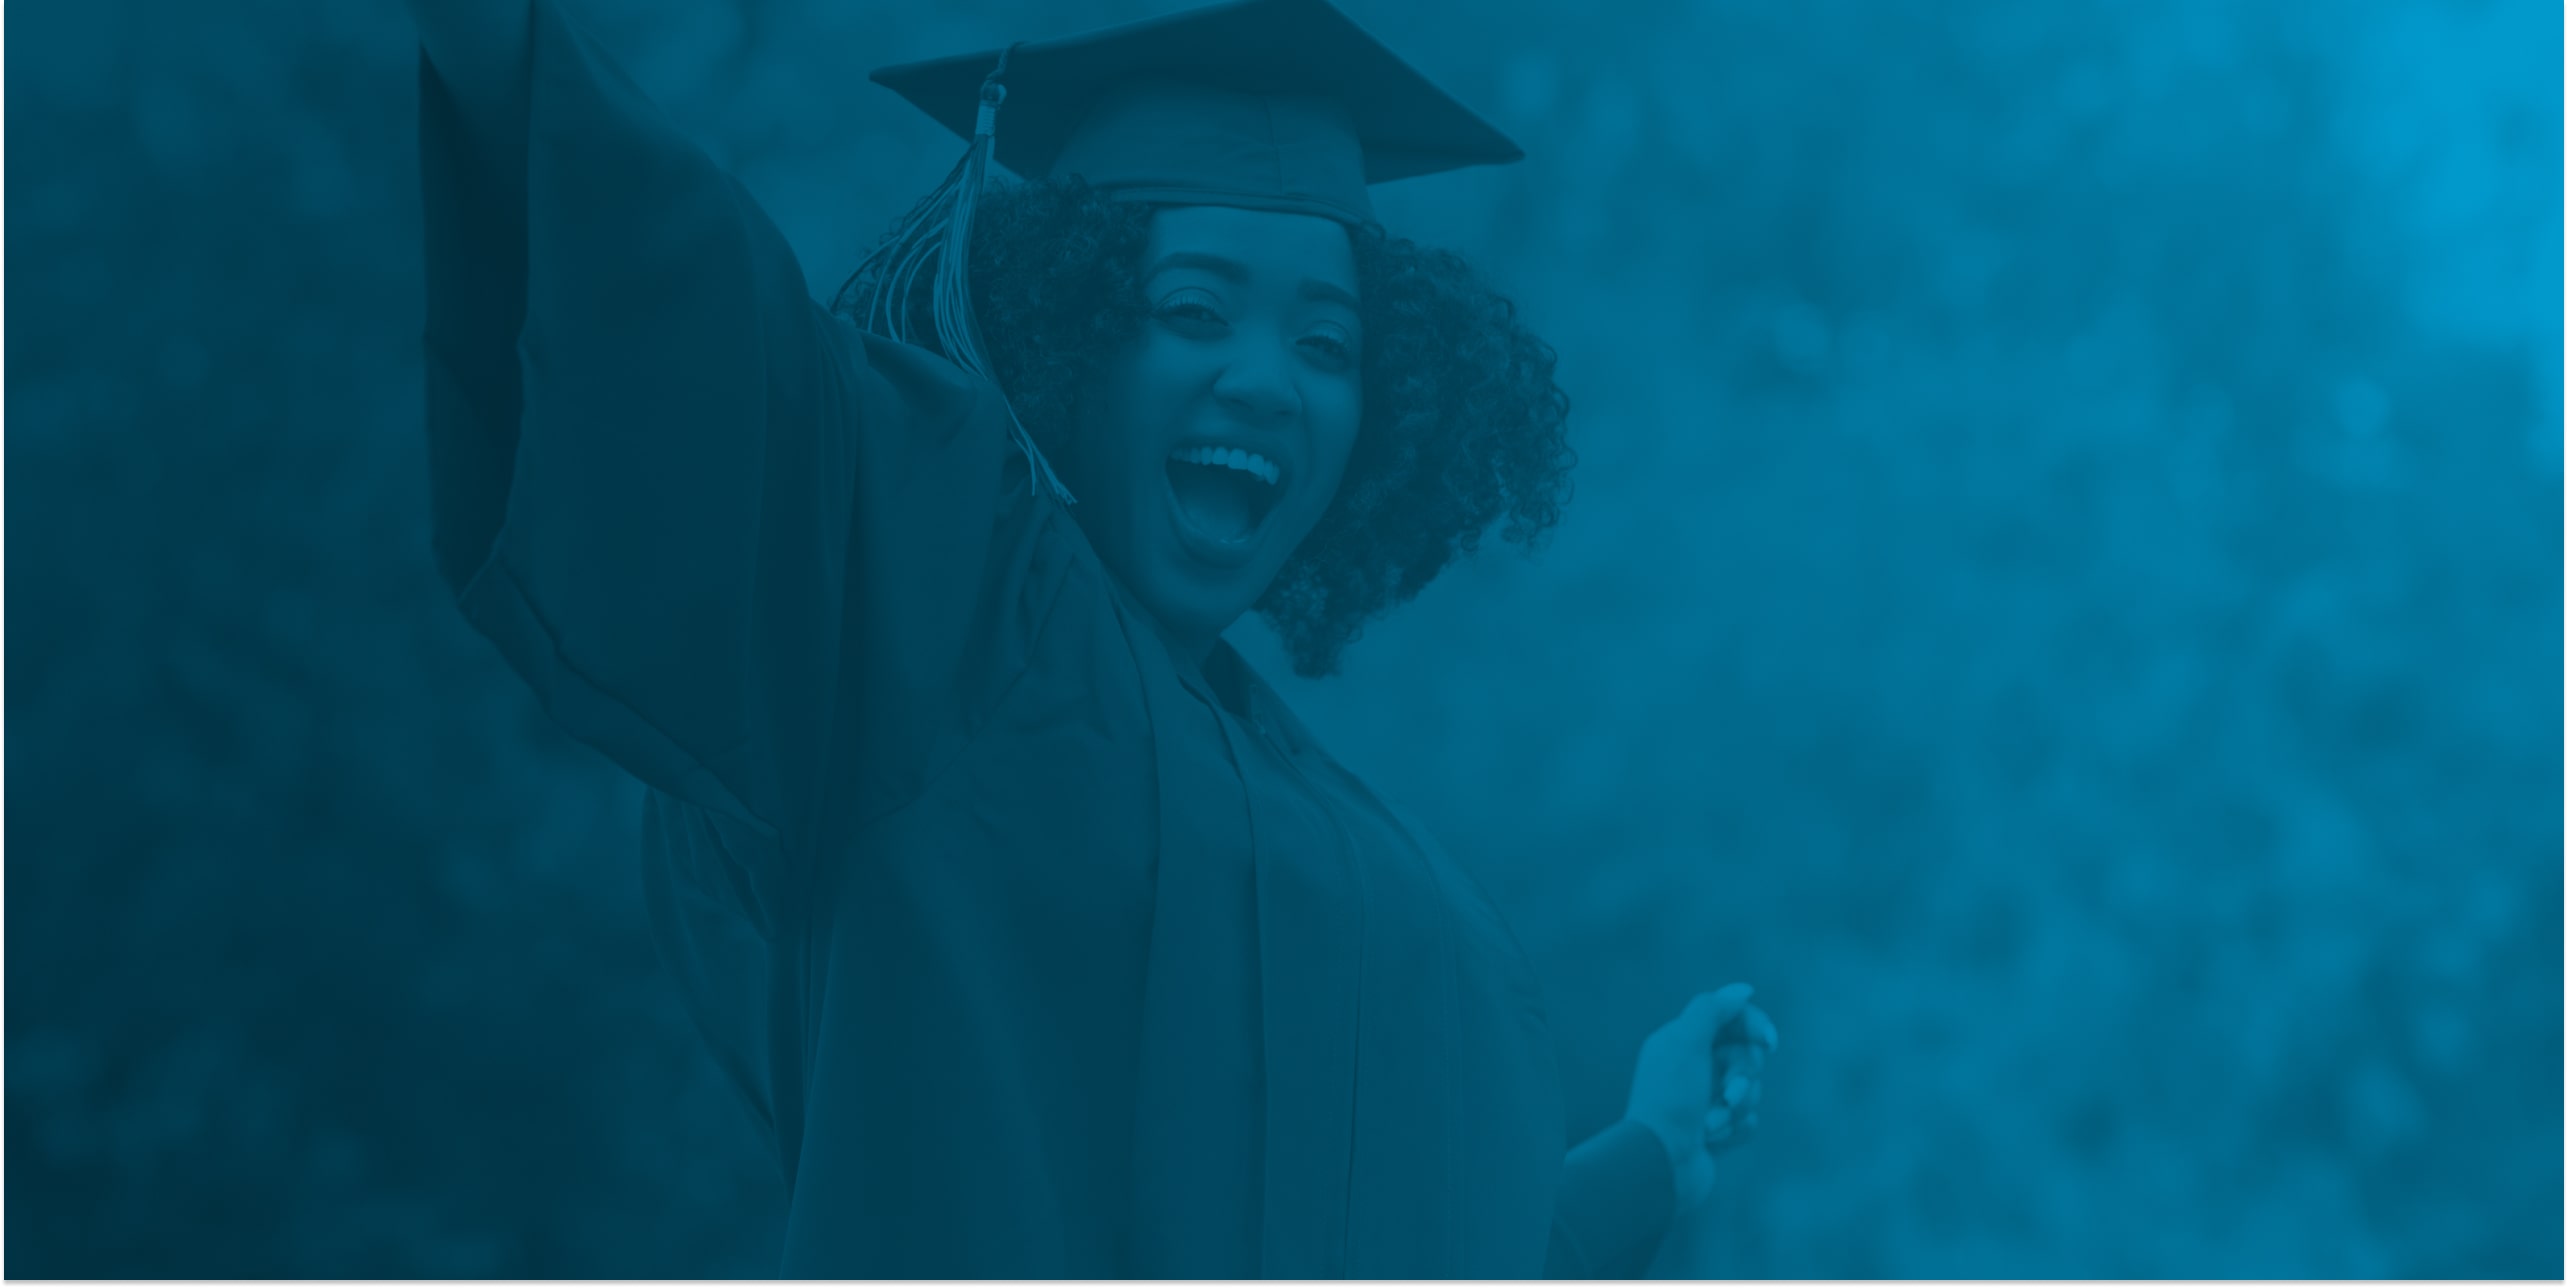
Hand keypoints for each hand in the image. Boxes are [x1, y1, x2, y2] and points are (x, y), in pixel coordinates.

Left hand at [1620, 983, 1780, 1211]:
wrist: (1662, 1161)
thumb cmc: (1670, 1099)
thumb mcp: (1686, 1042)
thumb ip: (1712, 1009)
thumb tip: (1743, 991)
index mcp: (1682, 1040)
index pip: (1732, 1017)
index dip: (1755, 1026)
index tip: (1768, 1042)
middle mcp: (1694, 1066)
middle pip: (1746, 1054)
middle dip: (1743, 1075)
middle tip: (1728, 1093)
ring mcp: (1706, 1099)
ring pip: (1751, 1089)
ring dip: (1736, 1107)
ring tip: (1711, 1124)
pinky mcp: (1718, 1129)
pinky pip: (1748, 1119)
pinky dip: (1735, 1128)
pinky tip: (1712, 1140)